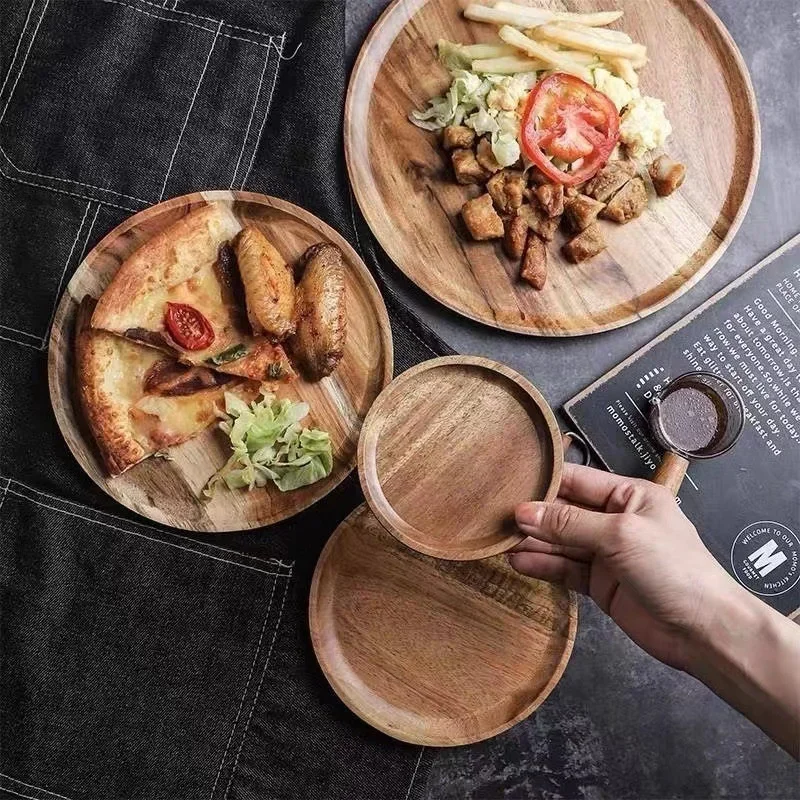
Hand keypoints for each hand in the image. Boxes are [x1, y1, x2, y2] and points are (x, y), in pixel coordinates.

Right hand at [509, 463, 734, 670]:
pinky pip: (565, 569)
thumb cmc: (671, 567)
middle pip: (565, 512)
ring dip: (533, 542)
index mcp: (629, 495)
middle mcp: (615, 520)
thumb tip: (523, 513)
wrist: (703, 630)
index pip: (578, 481)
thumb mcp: (619, 535)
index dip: (544, 484)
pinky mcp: (600, 584)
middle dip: (534, 515)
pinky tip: (518, 563)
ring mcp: (607, 553)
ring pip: (561, 542)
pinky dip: (543, 565)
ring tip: (499, 542)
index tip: (507, 486)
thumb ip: (569, 524)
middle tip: (494, 516)